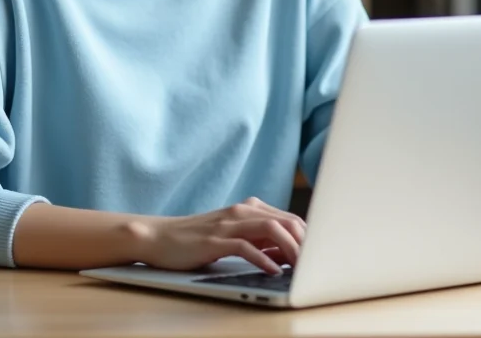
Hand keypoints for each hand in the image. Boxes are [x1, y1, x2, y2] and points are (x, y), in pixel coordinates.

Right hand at [130, 197, 305, 274]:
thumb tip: (289, 253)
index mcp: (249, 208)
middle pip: (285, 222)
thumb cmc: (197, 240)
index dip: (308, 236)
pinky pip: (245, 246)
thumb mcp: (234, 237)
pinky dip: (263, 258)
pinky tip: (273, 270)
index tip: (320, 255)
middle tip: (317, 263)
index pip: (289, 219)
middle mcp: (241, 211)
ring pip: (270, 230)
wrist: (159, 237)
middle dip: (305, 243)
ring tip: (301, 267)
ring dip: (290, 249)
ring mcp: (228, 224)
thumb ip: (260, 241)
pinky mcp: (214, 240)